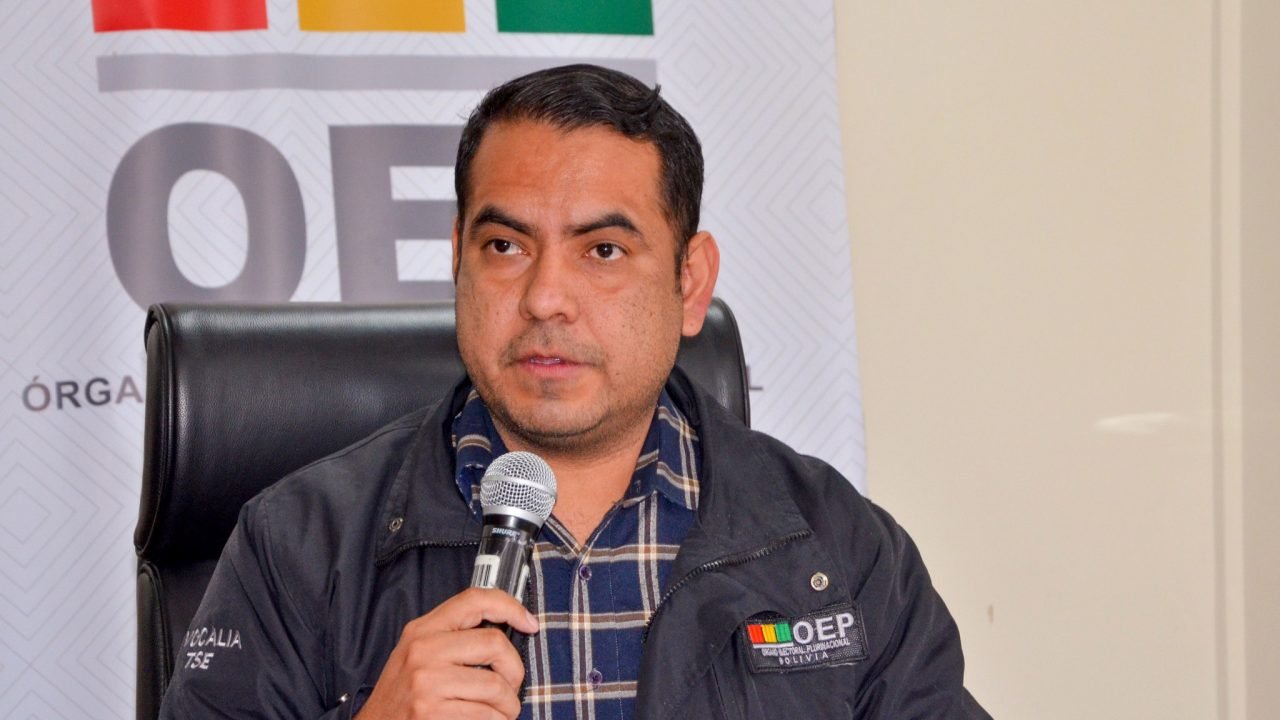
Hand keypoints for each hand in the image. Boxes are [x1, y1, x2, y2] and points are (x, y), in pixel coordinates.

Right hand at [355, 588, 538, 719]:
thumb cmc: (403, 694)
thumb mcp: (419, 653)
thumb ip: (453, 637)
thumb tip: (506, 627)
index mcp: (423, 629)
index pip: (475, 599)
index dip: (510, 606)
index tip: (529, 623)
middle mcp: (423, 650)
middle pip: (495, 643)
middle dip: (514, 671)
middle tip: (510, 688)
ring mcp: (427, 682)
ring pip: (496, 687)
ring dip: (508, 706)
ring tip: (499, 712)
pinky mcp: (431, 712)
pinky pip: (486, 716)